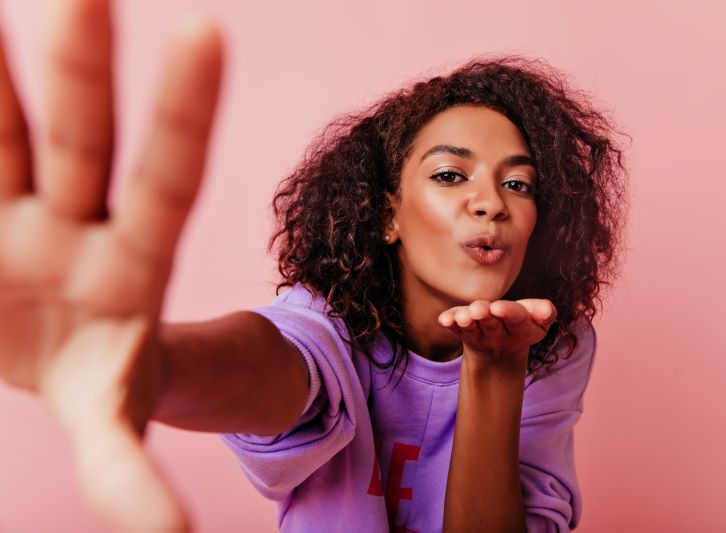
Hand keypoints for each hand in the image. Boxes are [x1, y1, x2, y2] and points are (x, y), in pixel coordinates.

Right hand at [0, 1, 222, 530]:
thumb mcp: (111, 424)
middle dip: (79, 69)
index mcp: (130, 262)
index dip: (185, 113)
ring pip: (4, 128)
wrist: (45, 351)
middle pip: (81, 139)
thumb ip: (132, 474)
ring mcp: (16, 208)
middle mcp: (75, 219)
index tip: (208, 32)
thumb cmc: (95, 378)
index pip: (168, 177)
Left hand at [437, 299, 556, 368]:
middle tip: (479, 309)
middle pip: (491, 324)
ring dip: (467, 322)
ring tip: (463, 316)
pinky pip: (455, 330)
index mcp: (520, 329)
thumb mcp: (537, 320)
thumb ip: (544, 312)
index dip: (508, 313)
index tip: (499, 307)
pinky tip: (445, 319)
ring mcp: (478, 336)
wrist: (500, 350)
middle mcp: (498, 335)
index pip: (516, 320)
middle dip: (485, 315)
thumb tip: (547, 310)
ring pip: (472, 329)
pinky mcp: (462, 333)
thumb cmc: (521, 325)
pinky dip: (450, 324)